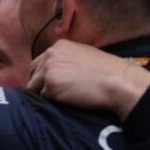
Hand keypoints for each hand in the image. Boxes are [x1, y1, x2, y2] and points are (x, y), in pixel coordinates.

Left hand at [27, 40, 149, 119]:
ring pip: (35, 87)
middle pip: (32, 74)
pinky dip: (52, 102)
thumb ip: (65, 58)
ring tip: (62, 99)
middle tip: (52, 95)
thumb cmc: (106, 71)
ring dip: (45, 94)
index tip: (48, 84)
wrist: (117, 81)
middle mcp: (50, 55)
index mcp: (58, 46)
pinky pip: (44, 99)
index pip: (39, 62)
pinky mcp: (51, 86)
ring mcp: (48, 70)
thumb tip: (55, 71)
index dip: (42, 75)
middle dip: (38, 84)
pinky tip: (67, 102)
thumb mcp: (83, 54)